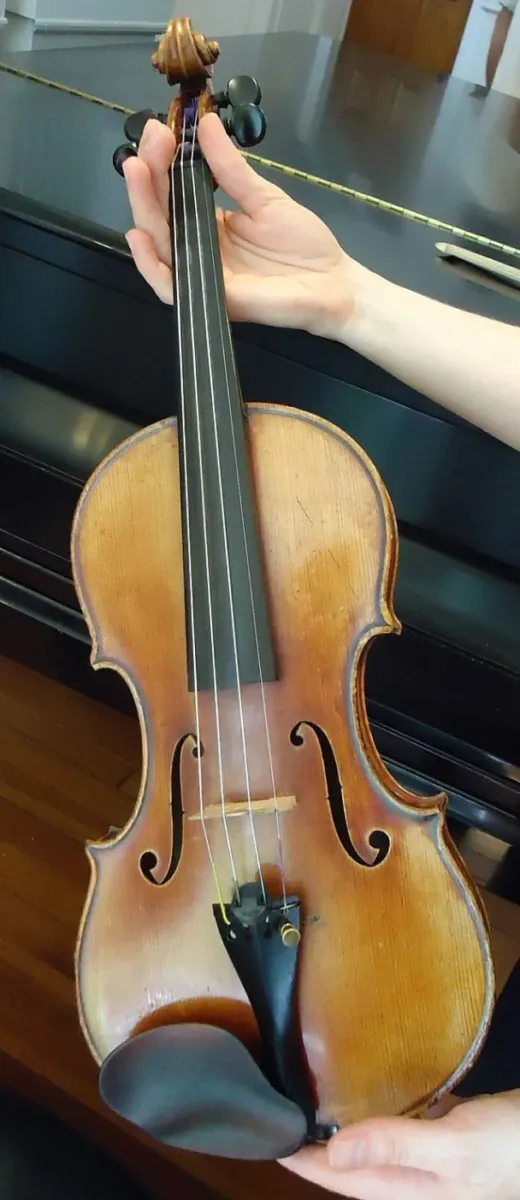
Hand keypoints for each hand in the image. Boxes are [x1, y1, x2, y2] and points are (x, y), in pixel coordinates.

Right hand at [123, 112, 356, 339]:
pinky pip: (170, 288)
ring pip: (159, 247)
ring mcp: (202, 276)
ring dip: (142, 209)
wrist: (333, 284)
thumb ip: (232, 168)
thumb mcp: (264, 197)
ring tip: (136, 171)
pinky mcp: (212, 299)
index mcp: (208, 225)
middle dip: (148, 178)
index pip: (173, 193)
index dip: (162, 162)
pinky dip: (150, 265)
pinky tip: (139, 236)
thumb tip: (206, 125)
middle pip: (159, 217)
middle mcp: (198, 251)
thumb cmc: (303, 244)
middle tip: (150, 141)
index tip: (161, 130)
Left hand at [280, 1091, 519, 1198]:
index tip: (267, 1136)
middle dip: (317, 1147)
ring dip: (344, 1128)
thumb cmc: (510, 1149)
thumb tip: (333, 1152)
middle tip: (280, 1113)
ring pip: (375, 1145)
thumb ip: (395, 1147)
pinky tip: (371, 1086)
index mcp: (410, 1191)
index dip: (303, 1161)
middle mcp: (415, 1178)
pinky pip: (401, 1124)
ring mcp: (432, 1158)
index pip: (342, 1179)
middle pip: (354, 1166)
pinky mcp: (447, 1133)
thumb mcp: (453, 1149)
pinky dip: (379, 1109)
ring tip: (311, 1099)